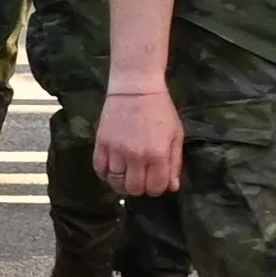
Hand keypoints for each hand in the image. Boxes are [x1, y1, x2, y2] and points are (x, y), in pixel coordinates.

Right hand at [93, 80, 183, 195]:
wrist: (135, 87)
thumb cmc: (160, 110)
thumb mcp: (175, 135)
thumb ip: (175, 163)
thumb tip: (172, 187)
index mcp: (158, 154)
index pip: (155, 188)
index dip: (157, 188)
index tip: (155, 181)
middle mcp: (136, 156)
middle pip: (134, 189)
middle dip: (140, 187)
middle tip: (141, 177)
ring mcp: (116, 150)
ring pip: (115, 182)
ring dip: (122, 183)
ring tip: (126, 175)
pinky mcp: (101, 143)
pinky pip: (99, 169)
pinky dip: (105, 174)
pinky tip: (112, 169)